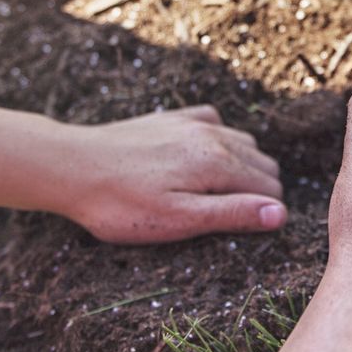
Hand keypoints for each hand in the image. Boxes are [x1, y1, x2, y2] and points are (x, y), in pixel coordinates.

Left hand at [52, 106, 286, 243]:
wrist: (71, 166)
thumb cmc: (121, 204)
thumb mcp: (178, 220)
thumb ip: (232, 214)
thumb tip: (281, 214)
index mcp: (218, 163)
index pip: (270, 189)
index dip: (264, 214)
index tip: (244, 232)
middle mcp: (213, 135)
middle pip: (263, 164)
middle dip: (259, 191)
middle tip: (231, 218)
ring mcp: (192, 123)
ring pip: (244, 142)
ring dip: (244, 167)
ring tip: (221, 195)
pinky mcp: (172, 118)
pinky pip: (216, 122)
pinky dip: (222, 140)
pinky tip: (203, 159)